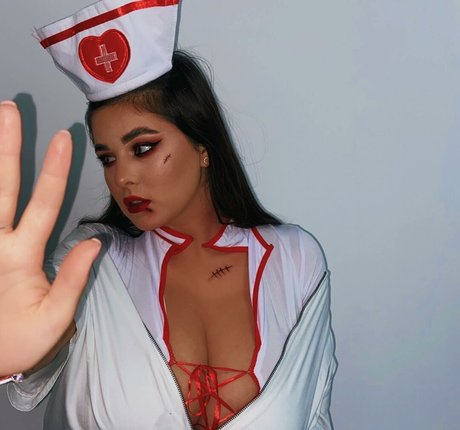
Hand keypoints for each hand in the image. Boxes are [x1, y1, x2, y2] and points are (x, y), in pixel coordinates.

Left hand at [0, 101, 100, 375]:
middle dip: (6, 148)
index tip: (62, 138)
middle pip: (1, 188)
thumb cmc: (20, 340)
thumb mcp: (56, 317)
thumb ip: (74, 277)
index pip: (43, 204)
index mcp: (21, 257)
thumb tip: (95, 242)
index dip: (55, 170)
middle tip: (8, 111)